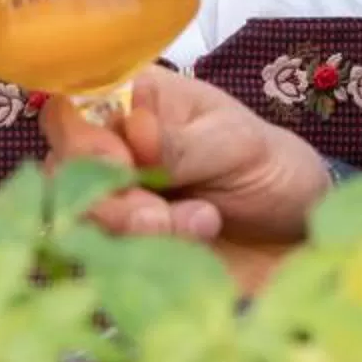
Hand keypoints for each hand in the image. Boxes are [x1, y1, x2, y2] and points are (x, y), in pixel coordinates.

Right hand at [42, 67, 329, 293]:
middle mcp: (113, 149)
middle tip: (160, 216)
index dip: (83, 137)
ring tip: (202, 225)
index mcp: (135, 101)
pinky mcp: (124, 250)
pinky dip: (138, 260)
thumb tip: (135, 130)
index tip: (122, 163)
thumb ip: (183, 143)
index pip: (73, 105)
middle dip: (111, 199)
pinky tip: (190, 251)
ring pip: (80, 219)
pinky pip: (103, 258)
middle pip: (65, 169)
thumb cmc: (271, 168)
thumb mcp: (238, 145)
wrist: (296, 238)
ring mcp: (116, 202)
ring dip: (134, 231)